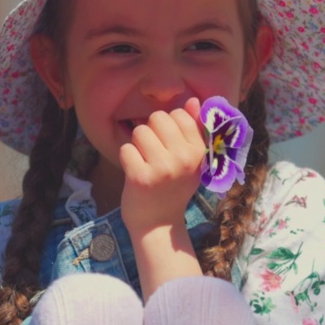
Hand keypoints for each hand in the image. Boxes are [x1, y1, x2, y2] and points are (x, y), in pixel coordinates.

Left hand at [119, 97, 205, 234]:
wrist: (158, 224)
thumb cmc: (172, 187)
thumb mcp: (191, 160)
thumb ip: (194, 129)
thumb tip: (192, 100)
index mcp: (199, 151)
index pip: (178, 114)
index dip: (167, 126)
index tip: (167, 146)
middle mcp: (184, 159)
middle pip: (157, 118)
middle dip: (150, 132)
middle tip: (153, 155)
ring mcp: (162, 169)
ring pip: (139, 131)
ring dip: (137, 145)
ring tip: (144, 163)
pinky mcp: (140, 178)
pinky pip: (125, 149)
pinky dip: (126, 159)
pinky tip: (134, 173)